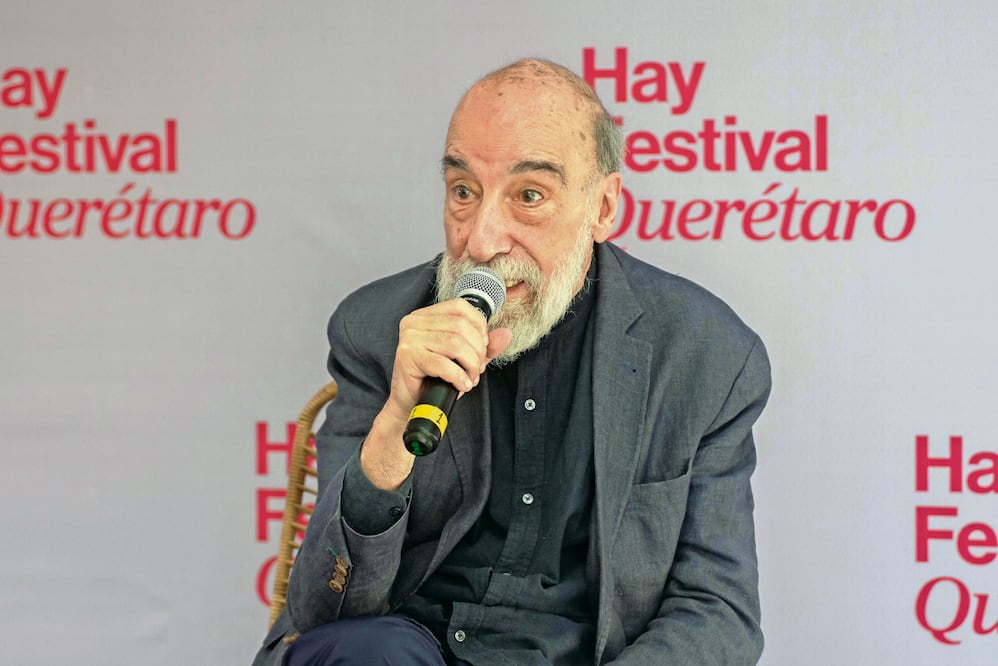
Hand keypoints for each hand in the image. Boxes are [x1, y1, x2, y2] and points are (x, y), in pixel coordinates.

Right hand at [361, 298, 510, 488]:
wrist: (410, 404)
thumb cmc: (434, 379)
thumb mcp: (464, 358)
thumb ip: (485, 345)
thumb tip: (506, 334)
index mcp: (425, 316)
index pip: (459, 307)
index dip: (479, 325)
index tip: (484, 345)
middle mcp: (414, 322)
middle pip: (461, 327)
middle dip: (477, 351)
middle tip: (477, 369)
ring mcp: (409, 339)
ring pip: (455, 344)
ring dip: (470, 365)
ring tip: (470, 378)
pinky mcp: (407, 357)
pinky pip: (443, 364)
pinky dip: (459, 377)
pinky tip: (462, 385)